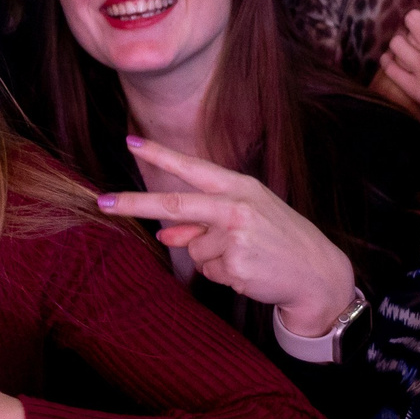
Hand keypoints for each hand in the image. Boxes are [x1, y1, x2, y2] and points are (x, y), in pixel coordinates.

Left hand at [95, 134, 357, 332]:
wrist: (317, 273)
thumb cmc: (278, 240)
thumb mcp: (244, 221)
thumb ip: (203, 224)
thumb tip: (166, 234)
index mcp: (240, 187)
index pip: (193, 168)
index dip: (161, 155)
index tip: (131, 143)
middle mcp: (237, 206)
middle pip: (175, 203)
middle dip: (134, 203)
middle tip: (102, 202)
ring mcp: (236, 235)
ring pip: (194, 249)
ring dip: (212, 258)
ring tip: (246, 257)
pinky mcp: (237, 263)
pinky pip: (210, 271)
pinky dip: (224, 275)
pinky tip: (249, 271)